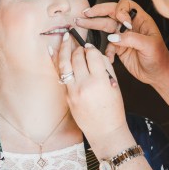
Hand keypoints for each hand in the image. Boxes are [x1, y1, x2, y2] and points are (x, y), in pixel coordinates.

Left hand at [56, 32, 134, 156]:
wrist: (105, 130)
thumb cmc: (113, 109)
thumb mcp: (114, 86)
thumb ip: (105, 68)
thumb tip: (95, 54)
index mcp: (100, 81)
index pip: (92, 55)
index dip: (91, 49)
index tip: (90, 47)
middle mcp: (84, 84)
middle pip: (78, 58)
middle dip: (78, 49)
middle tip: (79, 45)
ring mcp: (73, 91)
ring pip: (65, 64)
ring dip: (65, 49)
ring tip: (65, 39)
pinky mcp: (67, 96)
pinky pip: (60, 75)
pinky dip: (56, 62)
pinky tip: (54, 51)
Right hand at [75, 0, 168, 111]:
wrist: (158, 75)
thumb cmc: (160, 58)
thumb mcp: (149, 46)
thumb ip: (131, 39)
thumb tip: (113, 36)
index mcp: (140, 20)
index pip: (125, 5)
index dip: (120, 11)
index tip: (122, 23)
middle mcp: (130, 25)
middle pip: (111, 13)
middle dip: (98, 12)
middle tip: (85, 13)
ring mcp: (123, 36)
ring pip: (106, 27)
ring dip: (93, 25)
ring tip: (80, 23)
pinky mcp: (119, 48)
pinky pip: (108, 46)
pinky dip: (106, 51)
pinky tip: (109, 58)